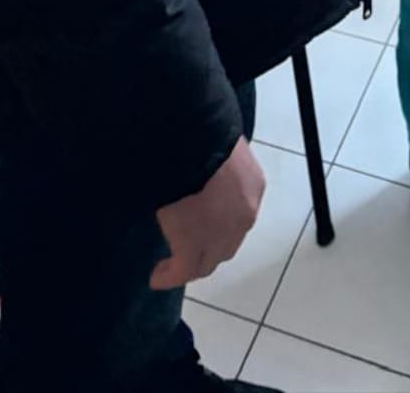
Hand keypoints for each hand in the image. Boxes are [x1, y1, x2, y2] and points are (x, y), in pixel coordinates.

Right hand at [150, 137, 264, 290]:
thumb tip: (200, 166)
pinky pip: (181, 270)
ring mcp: (220, 235)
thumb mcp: (219, 145)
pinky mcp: (192, 246)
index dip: (221, 221)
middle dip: (208, 247)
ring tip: (169, 267)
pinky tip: (157, 277)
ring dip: (189, 264)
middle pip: (227, 242)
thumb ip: (215, 163)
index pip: (239, 213)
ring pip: (207, 260)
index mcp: (252, 185)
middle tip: (186, 246)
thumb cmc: (203, 132)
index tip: (202, 222)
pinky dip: (168, 276)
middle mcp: (244, 215)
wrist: (194, 140)